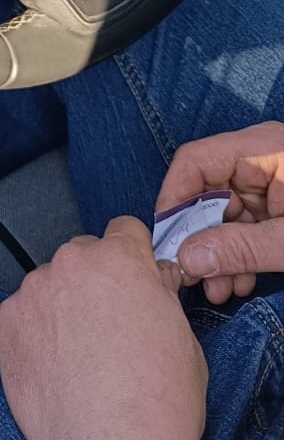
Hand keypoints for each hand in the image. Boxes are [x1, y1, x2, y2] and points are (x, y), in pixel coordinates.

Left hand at [0, 219, 205, 439]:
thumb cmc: (158, 402)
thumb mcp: (183, 337)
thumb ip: (160, 295)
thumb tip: (152, 280)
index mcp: (120, 260)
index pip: (124, 230)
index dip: (133, 254)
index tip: (133, 275)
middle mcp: (71, 265)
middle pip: (83, 255)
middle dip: (95, 280)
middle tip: (106, 323)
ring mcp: (33, 292)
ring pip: (49, 285)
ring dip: (61, 305)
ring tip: (78, 354)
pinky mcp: (6, 322)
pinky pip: (22, 314)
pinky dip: (35, 331)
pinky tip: (54, 365)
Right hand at [156, 122, 283, 302]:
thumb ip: (243, 249)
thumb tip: (188, 259)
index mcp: (262, 149)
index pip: (195, 160)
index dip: (173, 199)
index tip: (166, 239)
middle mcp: (259, 159)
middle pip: (205, 191)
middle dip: (198, 238)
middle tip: (191, 275)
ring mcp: (268, 182)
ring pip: (223, 215)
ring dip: (217, 254)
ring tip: (220, 290)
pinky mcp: (277, 204)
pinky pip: (243, 226)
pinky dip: (238, 254)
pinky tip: (239, 282)